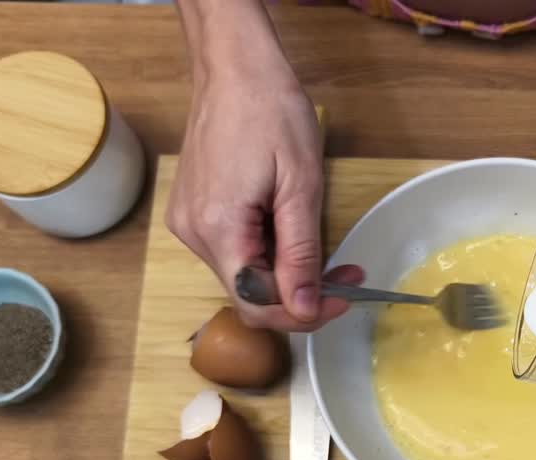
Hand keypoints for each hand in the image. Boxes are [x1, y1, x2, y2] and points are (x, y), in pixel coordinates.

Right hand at [165, 44, 349, 330]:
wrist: (235, 69)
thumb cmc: (271, 113)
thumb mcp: (300, 186)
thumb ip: (301, 253)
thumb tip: (304, 310)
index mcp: (218, 229)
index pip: (257, 304)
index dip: (303, 313)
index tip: (343, 300)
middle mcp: (194, 234)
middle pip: (250, 293)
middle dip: (301, 293)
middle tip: (346, 274)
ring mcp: (190, 223)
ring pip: (244, 274)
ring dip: (287, 272)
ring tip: (326, 248)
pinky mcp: (194, 212)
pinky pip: (234, 251)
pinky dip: (267, 252)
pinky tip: (290, 228)